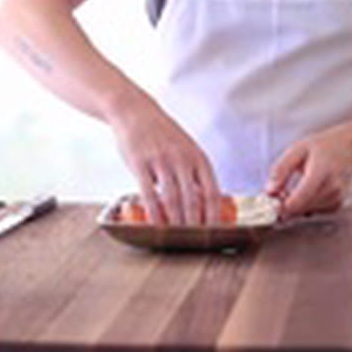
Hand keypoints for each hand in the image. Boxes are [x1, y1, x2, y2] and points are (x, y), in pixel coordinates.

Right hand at [106, 93, 220, 225]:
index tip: (216, 230)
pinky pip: (149, 193)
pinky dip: (154, 212)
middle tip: (196, 240)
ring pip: (172, 198)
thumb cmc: (163, 134)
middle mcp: (183, 159)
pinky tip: (156, 224)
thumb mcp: (187, 149)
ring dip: (176, 221)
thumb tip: (205, 200)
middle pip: (193, 199)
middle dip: (196, 223)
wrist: (135, 112)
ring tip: (178, 236)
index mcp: (198, 157)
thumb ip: (195, 173)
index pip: (212, 191)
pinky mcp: (141, 163)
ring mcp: (162, 161)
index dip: (215, 213)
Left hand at [267, 129, 351, 218]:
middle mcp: (332, 186)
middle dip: (285, 205)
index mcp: (322, 170)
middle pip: (302, 207)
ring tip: (290, 190)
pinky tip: (303, 194)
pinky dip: (305, 207)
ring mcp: (337, 197)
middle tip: (276, 194)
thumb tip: (269, 191)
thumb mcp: (298, 149)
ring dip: (294, 207)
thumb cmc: (323, 147)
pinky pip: (314, 212)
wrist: (349, 148)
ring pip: (306, 212)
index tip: (272, 205)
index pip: (303, 196)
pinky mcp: (337, 204)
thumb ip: (281, 169)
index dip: (284, 206)